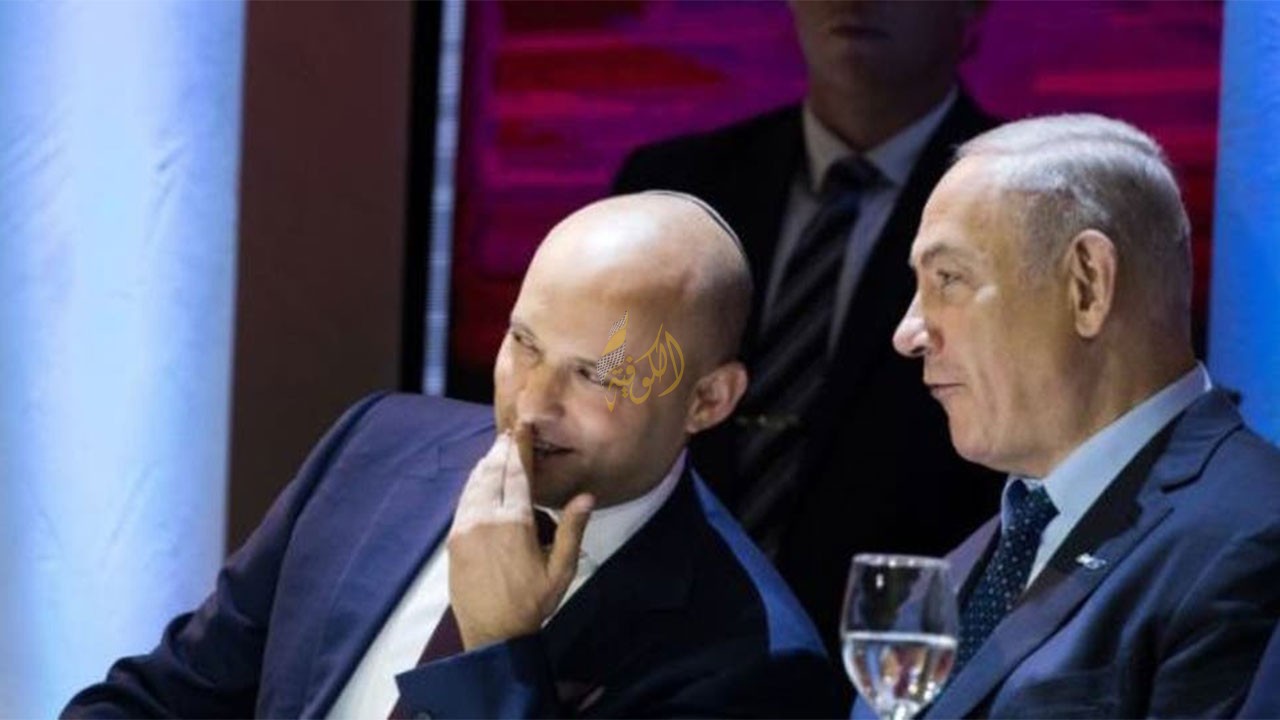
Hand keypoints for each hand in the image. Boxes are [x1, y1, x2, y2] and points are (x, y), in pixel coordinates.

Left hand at [446, 428, 594, 649]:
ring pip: (475, 484)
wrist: (492, 634)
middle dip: (503, 450)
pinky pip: (464, 501)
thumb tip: (586, 496)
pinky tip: (480, 478)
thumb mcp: (561, 570)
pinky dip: (473, 483)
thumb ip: (572, 530)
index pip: (517, 474)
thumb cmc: (532, 603)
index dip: (520, 448)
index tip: (523, 427)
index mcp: (515, 523)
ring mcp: (466, 528)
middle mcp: (486, 518)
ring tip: (498, 449)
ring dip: (487, 464)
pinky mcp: (454, 539)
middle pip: (494, 473)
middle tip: (511, 432)